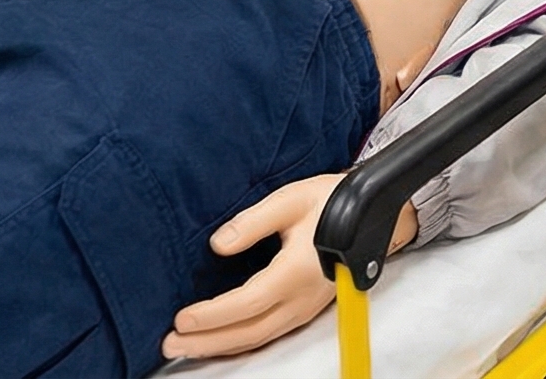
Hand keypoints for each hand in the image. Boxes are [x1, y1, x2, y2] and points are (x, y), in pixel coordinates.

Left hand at [162, 175, 418, 361]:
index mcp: (295, 271)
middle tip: (170, 344)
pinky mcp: (307, 309)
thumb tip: (218, 245)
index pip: (245, 303)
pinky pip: (269, 333)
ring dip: (220, 346)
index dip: (211, 315)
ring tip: (186, 347)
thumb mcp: (291, 199)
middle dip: (207, 341)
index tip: (180, 318)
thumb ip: (253, 222)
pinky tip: (221, 340)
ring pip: (258, 337)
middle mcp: (301, 298)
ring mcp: (306, 307)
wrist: (376, 214)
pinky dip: (241, 341)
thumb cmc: (333, 201)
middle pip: (248, 331)